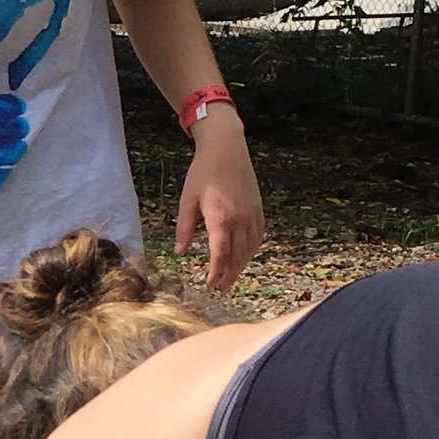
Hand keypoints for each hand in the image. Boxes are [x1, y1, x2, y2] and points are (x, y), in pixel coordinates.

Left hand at [175, 121, 263, 291]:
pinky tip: (245, 256)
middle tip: (220, 289)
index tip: (210, 286)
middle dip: (229, 275)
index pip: (221, 254)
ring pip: (250, 248)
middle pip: (237, 256)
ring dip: (241, 266)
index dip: (216, 273)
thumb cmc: (203, 172)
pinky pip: (258, 236)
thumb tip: (180, 251)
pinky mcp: (258, 209)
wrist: (227, 148)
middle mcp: (240, 219)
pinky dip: (252, 250)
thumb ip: (184, 228)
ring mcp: (252, 214)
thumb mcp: (187, 200)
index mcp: (221, 218)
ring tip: (230, 277)